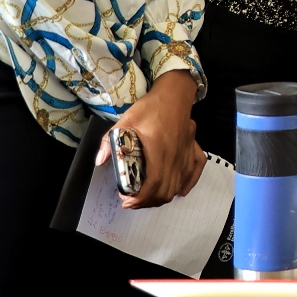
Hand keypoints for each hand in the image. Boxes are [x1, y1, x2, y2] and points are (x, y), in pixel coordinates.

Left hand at [100, 70, 203, 208]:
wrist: (174, 95)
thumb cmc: (150, 108)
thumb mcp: (125, 121)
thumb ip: (110, 141)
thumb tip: (100, 161)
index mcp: (158, 151)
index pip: (153, 184)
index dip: (139, 198)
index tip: (126, 200)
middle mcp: (175, 156)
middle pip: (165, 190)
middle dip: (147, 202)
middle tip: (133, 200)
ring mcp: (186, 154)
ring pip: (178, 185)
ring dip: (162, 196)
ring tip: (148, 196)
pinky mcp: (193, 150)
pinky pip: (195, 172)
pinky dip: (187, 184)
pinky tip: (180, 191)